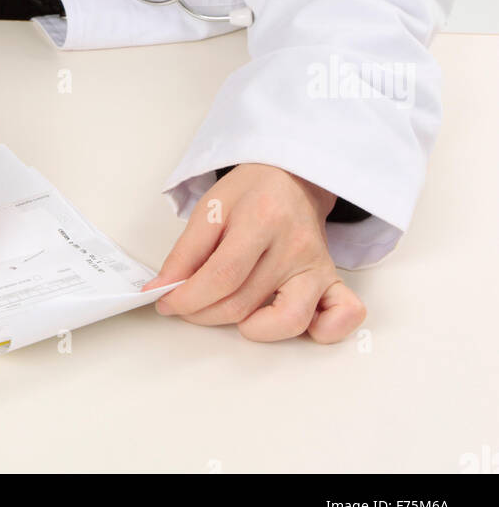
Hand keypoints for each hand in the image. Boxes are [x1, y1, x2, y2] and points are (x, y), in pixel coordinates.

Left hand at [141, 163, 366, 342]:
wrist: (292, 176)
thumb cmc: (250, 193)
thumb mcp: (209, 208)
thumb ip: (184, 252)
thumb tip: (161, 291)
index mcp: (261, 219)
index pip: (223, 275)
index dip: (189, 298)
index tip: (168, 302)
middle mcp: (294, 245)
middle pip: (246, 301)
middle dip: (205, 313)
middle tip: (188, 305)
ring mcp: (317, 264)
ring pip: (290, 319)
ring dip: (253, 329)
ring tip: (233, 314)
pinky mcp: (333, 278)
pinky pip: (344, 314)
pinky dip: (324, 330)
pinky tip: (291, 323)